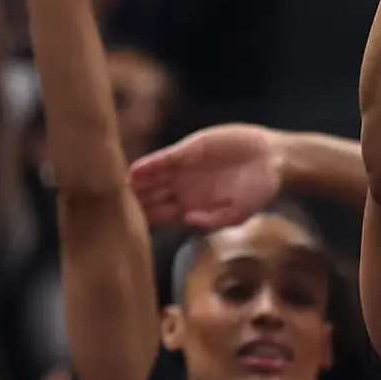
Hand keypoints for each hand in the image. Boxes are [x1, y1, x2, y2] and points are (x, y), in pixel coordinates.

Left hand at [127, 122, 285, 229]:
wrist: (272, 162)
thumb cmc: (257, 192)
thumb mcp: (238, 213)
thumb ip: (214, 218)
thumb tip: (188, 219)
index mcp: (190, 206)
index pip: (158, 216)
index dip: (142, 220)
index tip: (123, 229)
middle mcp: (181, 188)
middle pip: (149, 197)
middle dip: (131, 203)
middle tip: (109, 211)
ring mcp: (182, 169)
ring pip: (152, 179)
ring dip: (136, 186)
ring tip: (118, 192)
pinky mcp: (188, 150)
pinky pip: (164, 159)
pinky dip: (150, 166)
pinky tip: (134, 173)